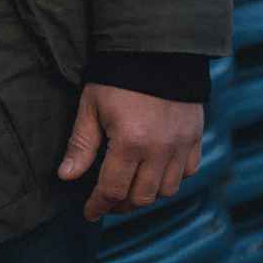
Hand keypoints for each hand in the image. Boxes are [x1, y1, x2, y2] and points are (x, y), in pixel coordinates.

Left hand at [57, 83, 204, 221]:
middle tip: (107, 204)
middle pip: (142, 197)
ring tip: (129, 191)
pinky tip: (156, 174)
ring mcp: (182, 144)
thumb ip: (81, 145)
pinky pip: (188, 172)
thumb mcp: (91, 107)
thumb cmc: (117, 77)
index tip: (89, 213)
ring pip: (167, 190)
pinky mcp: (195, 136)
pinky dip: (171, 179)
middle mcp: (160, 149)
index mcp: (130, 142)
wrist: (156, 49)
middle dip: (121, 206)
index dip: (99, 205)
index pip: (113, 189)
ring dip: (147, 196)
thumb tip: (66, 176)